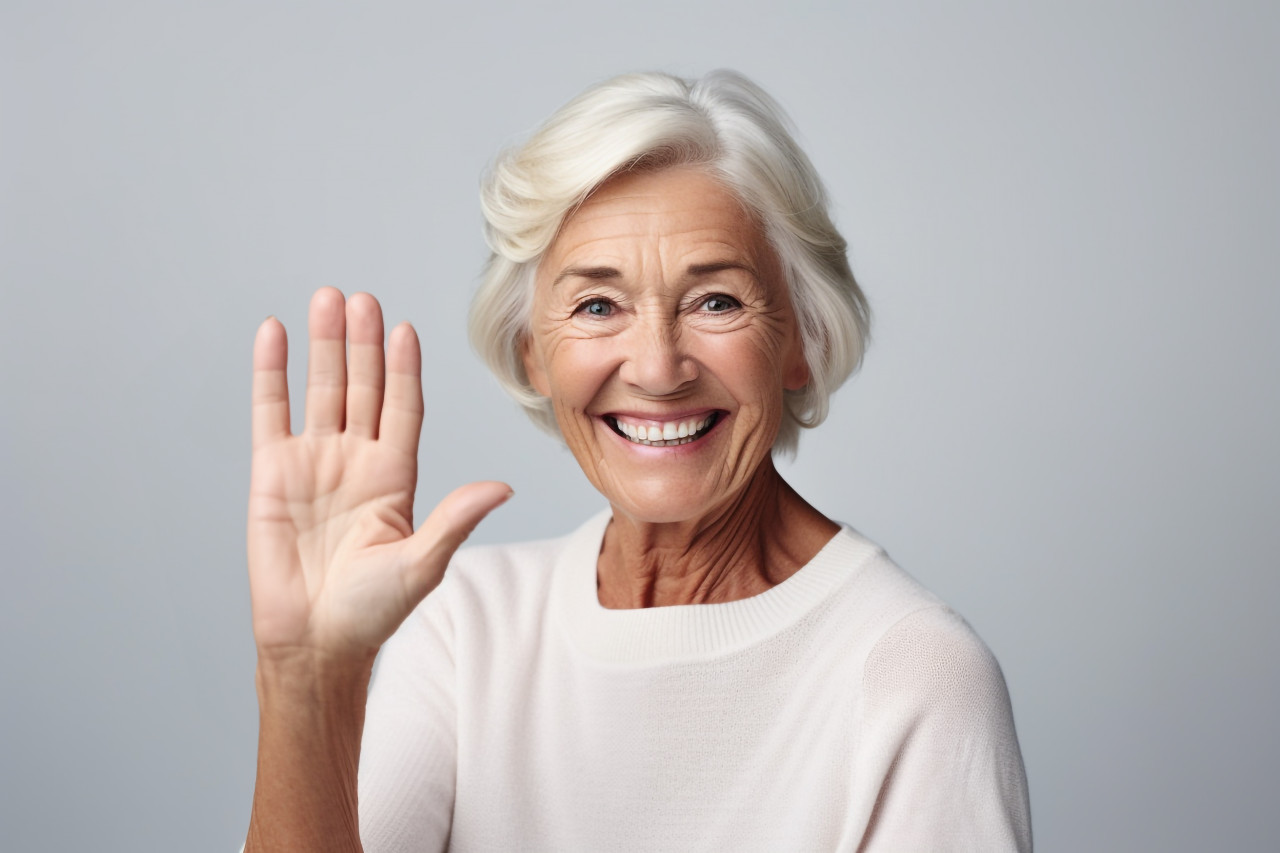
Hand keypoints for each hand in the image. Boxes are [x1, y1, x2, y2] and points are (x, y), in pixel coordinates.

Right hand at [247, 288, 510, 665]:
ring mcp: (314, 461)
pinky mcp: (272, 472)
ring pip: (321, 388)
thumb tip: (502, 487)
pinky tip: (274, 334)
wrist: (315, 642)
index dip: (404, 369)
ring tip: (327, 299)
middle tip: (361, 298)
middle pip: (364, 386)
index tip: (405, 331)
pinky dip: (272, 373)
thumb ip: (454, 519)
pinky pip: (271, 411)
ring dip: (324, 345)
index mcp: (396, 475)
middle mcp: (357, 459)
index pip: (403, 407)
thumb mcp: (422, 563)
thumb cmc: (372, 612)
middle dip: (363, 342)